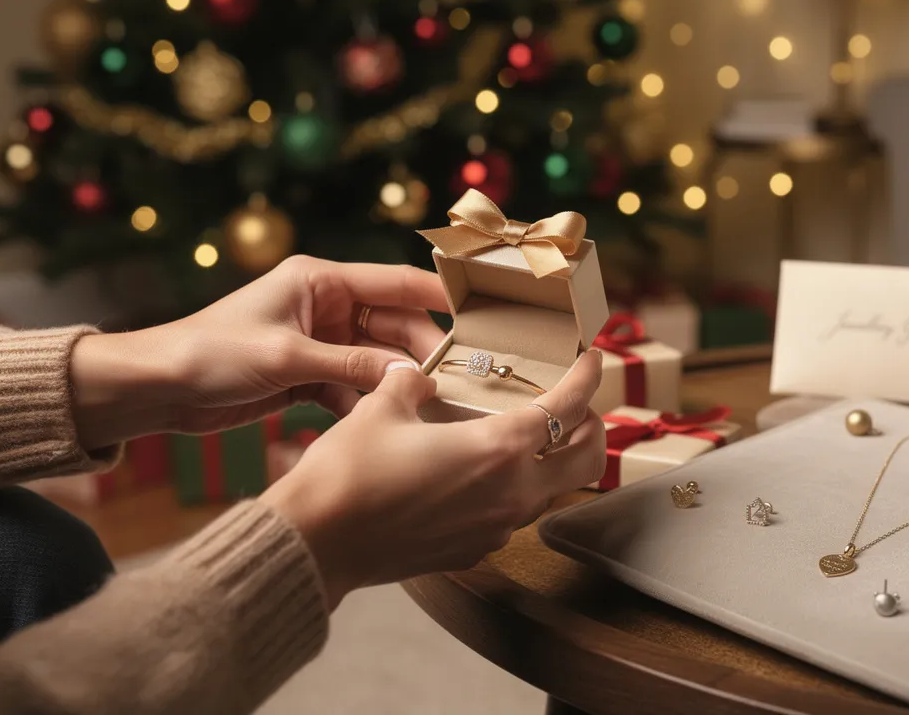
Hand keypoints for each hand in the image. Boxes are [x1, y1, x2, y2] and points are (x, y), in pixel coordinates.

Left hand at [71, 255, 449, 448]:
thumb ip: (351, 365)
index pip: (394, 283)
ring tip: (427, 405)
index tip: (476, 317)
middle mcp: (324, 306)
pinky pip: (350, 385)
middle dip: (418, 352)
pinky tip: (382, 420)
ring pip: (374, 359)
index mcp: (320, 281)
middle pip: (390, 326)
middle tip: (451, 381)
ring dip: (393, 381)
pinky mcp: (306, 375)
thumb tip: (407, 374)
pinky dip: (364, 402)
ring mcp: (317, 342)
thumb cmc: (211, 353)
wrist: (156, 388)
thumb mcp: (287, 358)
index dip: (435, 296)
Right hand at [260, 350, 605, 608]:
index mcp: (500, 449)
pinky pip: (515, 517)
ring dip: (554, 461)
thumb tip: (418, 378)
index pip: (568, 406)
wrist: (317, 544)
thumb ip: (412, 384)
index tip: (592, 358)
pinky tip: (485, 476)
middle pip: (588, 459)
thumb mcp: (382, 407)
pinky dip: (516, 490)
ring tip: (530, 436)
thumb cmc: (348, 474)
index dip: (587, 377)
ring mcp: (497, 528)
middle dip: (591, 425)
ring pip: (553, 491)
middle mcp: (512, 493)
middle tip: (574, 404)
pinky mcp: (474, 550)